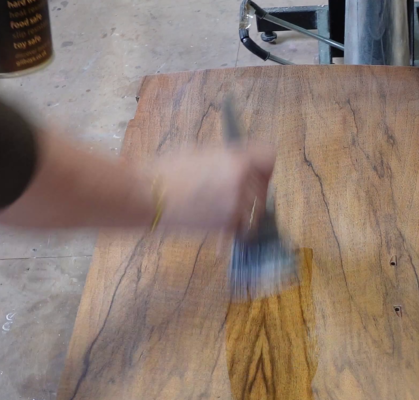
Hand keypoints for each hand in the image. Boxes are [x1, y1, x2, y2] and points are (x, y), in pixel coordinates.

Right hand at [149, 143, 275, 231]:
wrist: (149, 196)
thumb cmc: (167, 172)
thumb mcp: (202, 153)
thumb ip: (228, 159)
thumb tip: (242, 165)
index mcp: (237, 161)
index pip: (269, 157)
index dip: (263, 164)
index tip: (258, 171)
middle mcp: (242, 184)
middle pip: (264, 186)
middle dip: (254, 188)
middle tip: (236, 192)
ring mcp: (236, 207)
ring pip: (258, 210)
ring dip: (248, 210)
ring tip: (228, 207)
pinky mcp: (227, 227)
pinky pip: (244, 228)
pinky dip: (237, 227)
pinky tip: (222, 220)